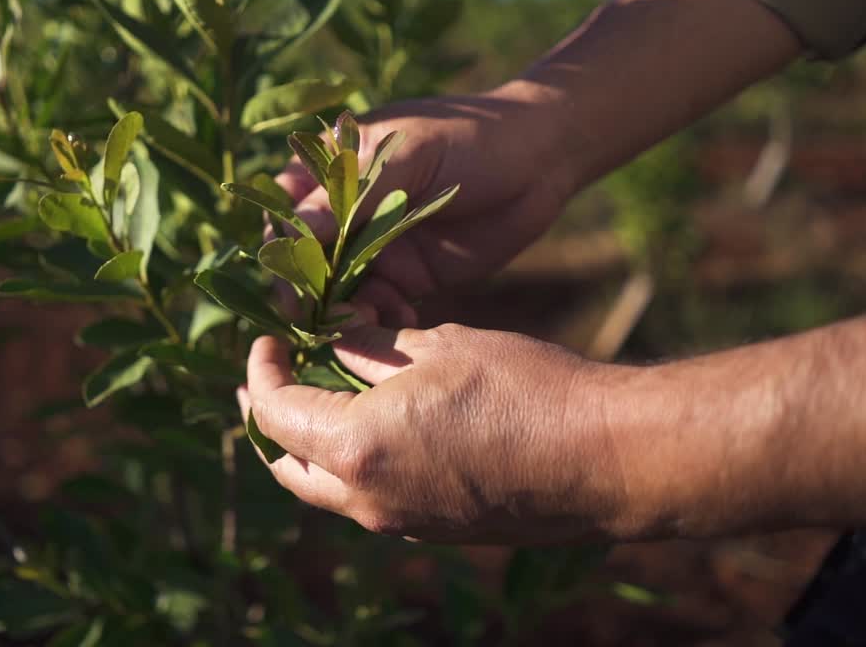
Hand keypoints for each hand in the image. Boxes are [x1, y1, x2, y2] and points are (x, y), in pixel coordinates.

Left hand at [238, 319, 642, 543]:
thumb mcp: (439, 348)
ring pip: (325, 488)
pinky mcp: (432, 530)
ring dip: (308, 444)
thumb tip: (334, 336)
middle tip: (269, 377)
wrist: (604, 458)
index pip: (274, 413)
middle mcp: (368, 499)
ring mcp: (401, 523)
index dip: (261, 370)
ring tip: (316, 394)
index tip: (268, 340)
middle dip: (267, 419)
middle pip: (285, 465)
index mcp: (358, 448)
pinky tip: (371, 422)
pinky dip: (351, 461)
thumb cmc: (525, 390)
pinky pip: (368, 498)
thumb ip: (371, 348)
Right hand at [276, 86, 576, 326]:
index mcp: (334, 165)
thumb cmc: (470, 135)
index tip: (287, 269)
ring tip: (358, 321)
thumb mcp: (410, 154)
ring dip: (341, 308)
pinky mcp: (408, 275)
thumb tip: (295, 232)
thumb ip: (356, 194)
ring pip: (339, 287)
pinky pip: (379, 304)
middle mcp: (347, 210)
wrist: (542, 160)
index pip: (288, 207)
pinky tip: (398, 318)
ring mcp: (376, 244)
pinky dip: (380, 318)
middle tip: (314, 313)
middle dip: (307, 287)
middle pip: (307, 256)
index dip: (281, 240)